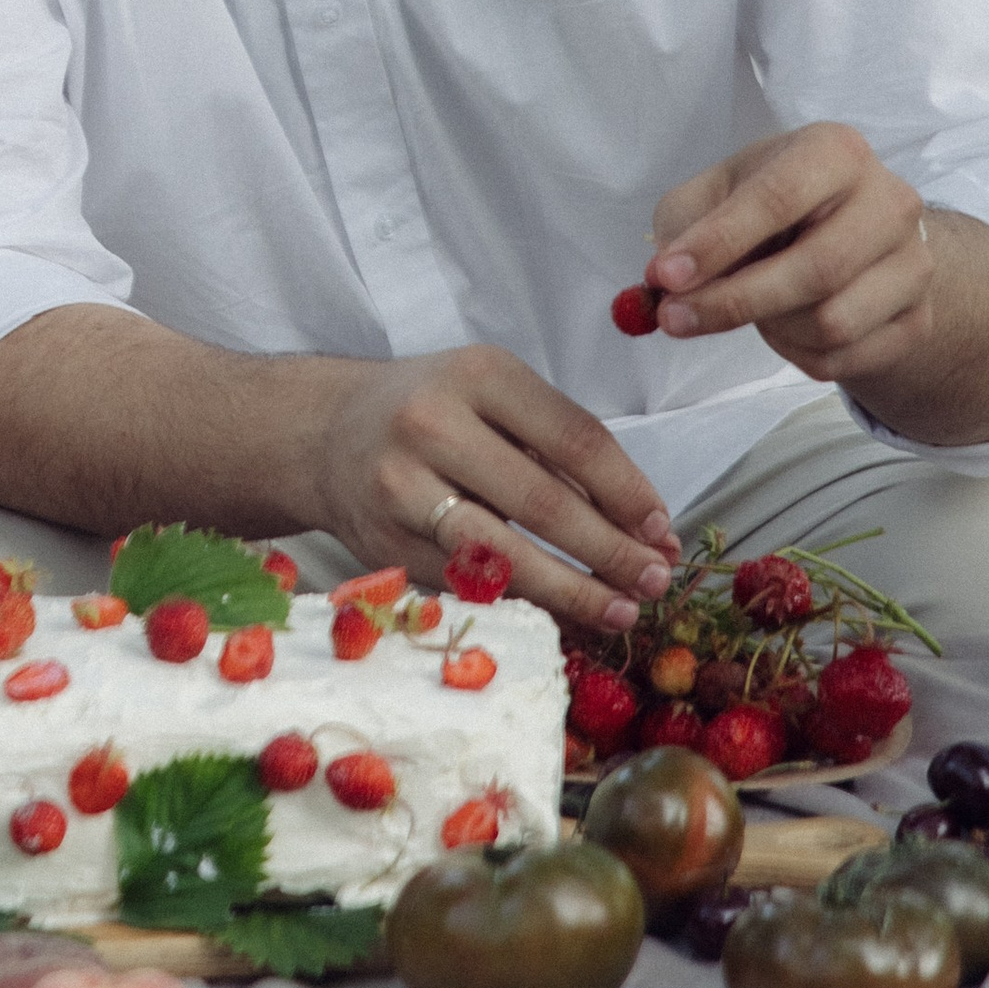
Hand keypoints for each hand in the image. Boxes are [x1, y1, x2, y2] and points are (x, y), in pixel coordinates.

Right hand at [300, 346, 680, 634]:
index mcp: (477, 375)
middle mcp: (432, 425)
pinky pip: (469, 583)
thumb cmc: (434, 411)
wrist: (325, 433)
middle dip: (611, 551)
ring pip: (503, 555)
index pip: (574, 438)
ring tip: (622, 610)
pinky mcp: (386, 545)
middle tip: (656, 581)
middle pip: (542, 502)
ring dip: (574, 591)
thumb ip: (564, 453)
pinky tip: (565, 612)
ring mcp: (401, 488)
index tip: (663, 530)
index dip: (628, 492)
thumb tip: (650, 529)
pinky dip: (527, 602)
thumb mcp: (495, 398)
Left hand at [647, 123, 932, 381]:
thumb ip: (684, 228)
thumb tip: (664, 284)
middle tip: (674, 319)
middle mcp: (889, 201)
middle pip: (816, 269)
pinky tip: (785, 326)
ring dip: (772, 328)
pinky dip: (796, 355)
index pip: (777, 198)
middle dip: (734, 301)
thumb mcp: (718, 193)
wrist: (852, 236)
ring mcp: (914, 263)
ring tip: (752, 306)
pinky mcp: (919, 319)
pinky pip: (845, 359)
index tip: (665, 277)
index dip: (717, 242)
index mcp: (835, 151)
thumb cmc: (771, 205)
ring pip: (832, 322)